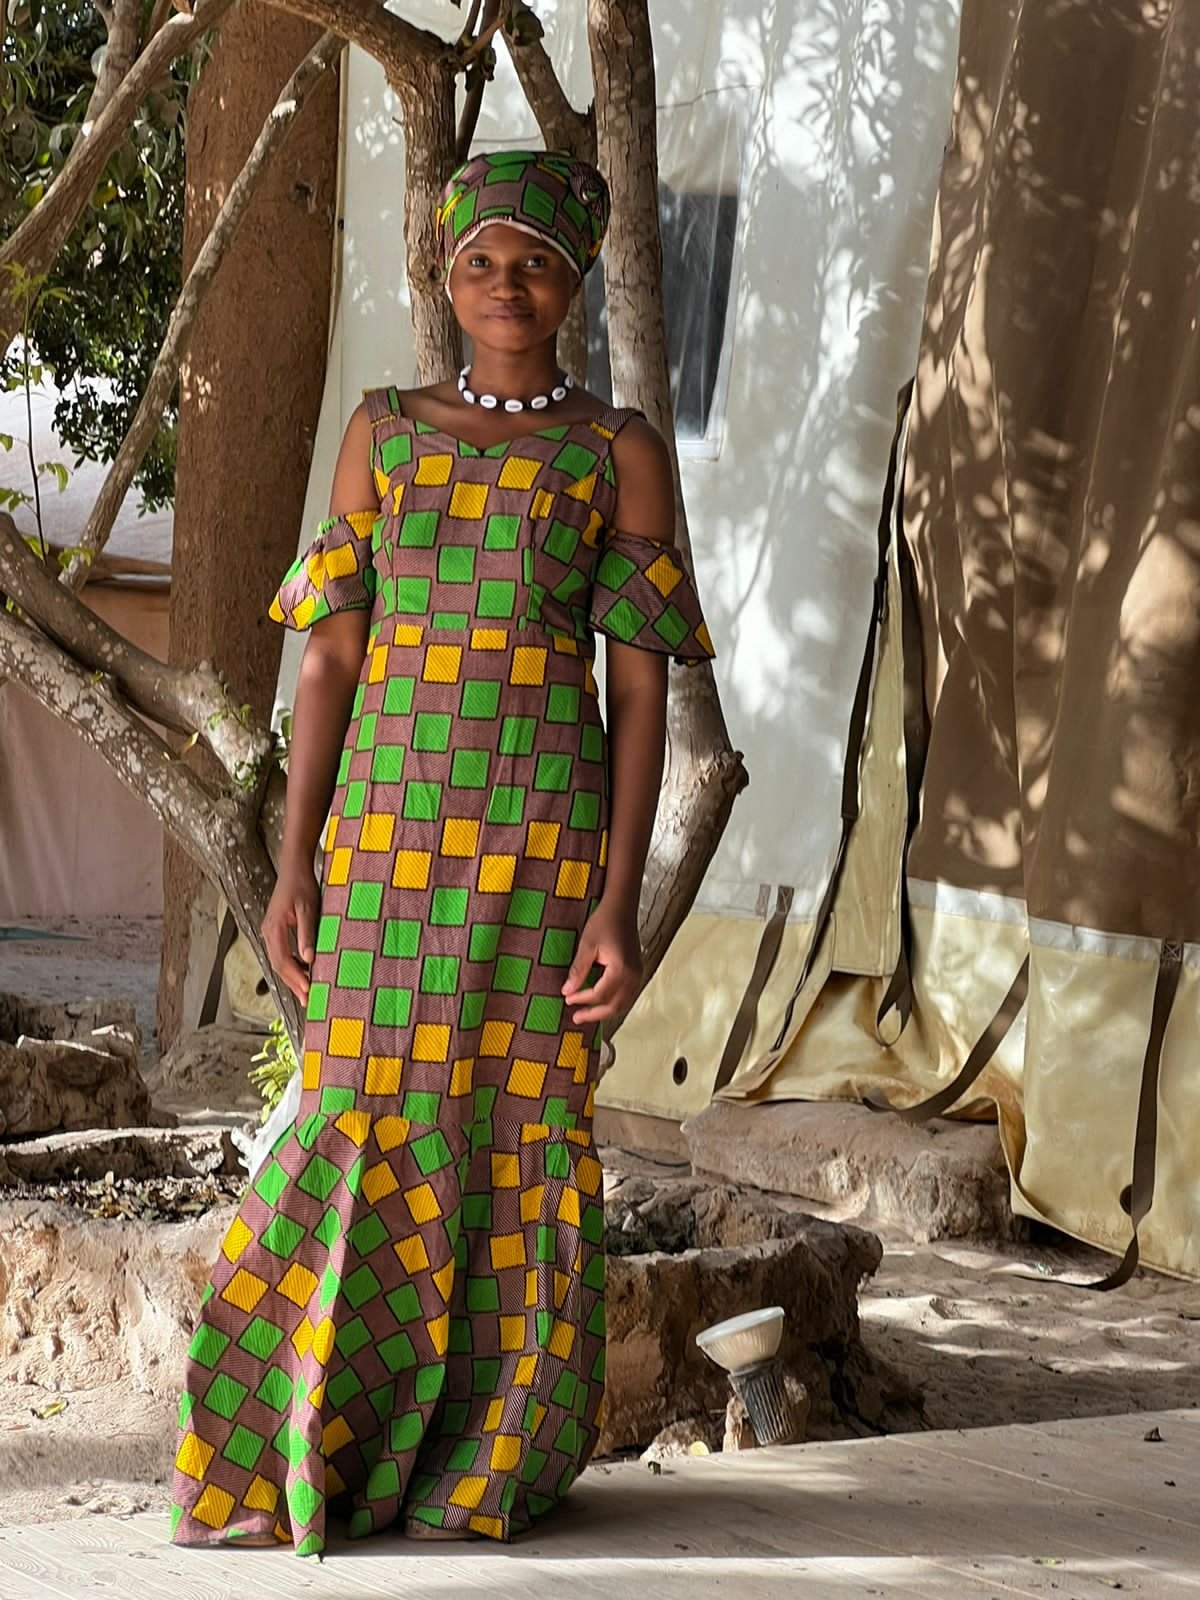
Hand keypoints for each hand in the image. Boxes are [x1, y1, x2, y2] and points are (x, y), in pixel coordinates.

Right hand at [261, 861, 319, 1004]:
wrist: (294, 868)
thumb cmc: (302, 885)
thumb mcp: (309, 909)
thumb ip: (307, 934)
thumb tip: (308, 959)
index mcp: (274, 928)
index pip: (282, 961)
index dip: (295, 978)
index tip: (308, 991)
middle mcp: (268, 932)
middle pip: (278, 965)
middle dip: (293, 983)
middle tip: (308, 999)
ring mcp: (270, 931)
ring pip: (278, 961)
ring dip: (292, 976)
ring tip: (306, 990)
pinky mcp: (275, 930)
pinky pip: (281, 953)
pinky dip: (292, 965)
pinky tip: (304, 970)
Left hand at [561, 899, 643, 1024]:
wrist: (621, 907)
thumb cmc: (604, 921)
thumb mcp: (587, 945)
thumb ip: (578, 971)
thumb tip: (567, 991)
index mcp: (621, 969)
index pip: (600, 994)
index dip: (582, 999)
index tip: (567, 998)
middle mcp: (633, 975)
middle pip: (614, 1005)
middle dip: (594, 1014)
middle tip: (576, 1018)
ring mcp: (637, 974)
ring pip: (622, 1003)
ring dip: (604, 1010)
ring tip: (587, 1013)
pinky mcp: (636, 971)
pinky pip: (626, 994)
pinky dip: (613, 1002)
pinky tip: (601, 1001)